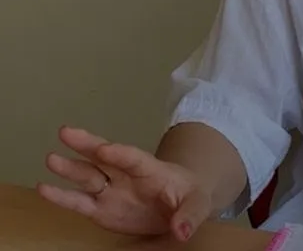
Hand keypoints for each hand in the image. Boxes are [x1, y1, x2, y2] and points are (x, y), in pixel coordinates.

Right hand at [37, 126, 212, 241]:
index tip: (105, 148)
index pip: (134, 158)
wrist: (181, 206)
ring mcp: (111, 191)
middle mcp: (126, 176)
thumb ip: (190, 216)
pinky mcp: (100, 209)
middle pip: (104, 157)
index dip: (120, 153)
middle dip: (86, 144)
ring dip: (70, 168)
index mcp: (152, 170)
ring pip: (87, 176)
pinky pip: (79, 202)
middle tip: (66, 131)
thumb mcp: (198, 203)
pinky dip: (61, 197)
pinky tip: (43, 188)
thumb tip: (182, 231)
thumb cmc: (189, 197)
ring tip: (51, 158)